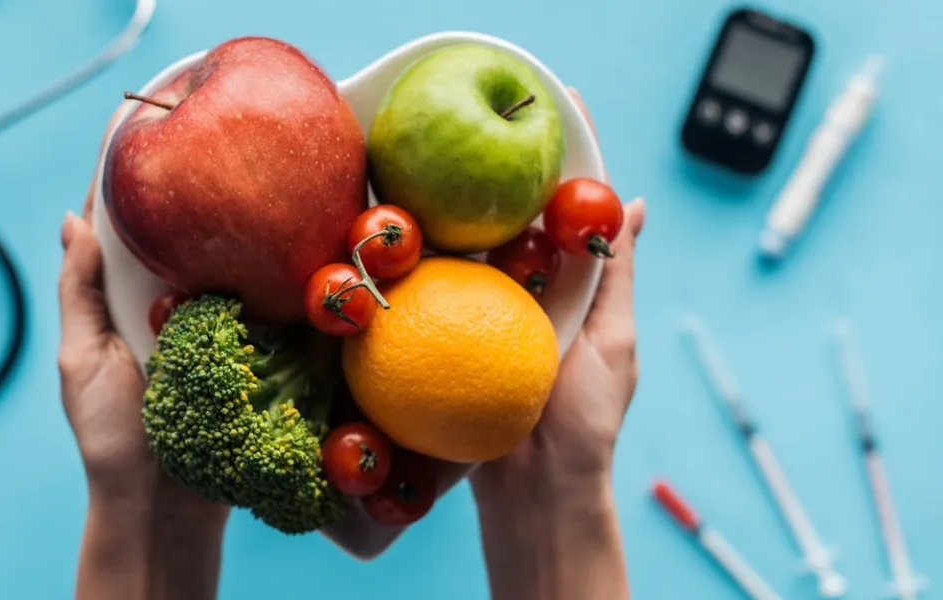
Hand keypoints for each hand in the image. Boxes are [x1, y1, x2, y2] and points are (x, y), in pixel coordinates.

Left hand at [58, 101, 227, 598]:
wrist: (165, 505)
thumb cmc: (112, 436)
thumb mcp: (82, 358)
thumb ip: (79, 292)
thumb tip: (70, 219)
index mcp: (122, 302)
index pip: (122, 230)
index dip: (125, 182)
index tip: (138, 127)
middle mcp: (170, 305)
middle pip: (180, 236)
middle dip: (192, 192)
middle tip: (209, 138)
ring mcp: (214, 326)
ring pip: (226, 262)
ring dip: (236, 229)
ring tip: (252, 177)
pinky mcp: (253, 349)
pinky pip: (264, 303)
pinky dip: (272, 275)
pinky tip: (286, 241)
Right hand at [468, 89, 643, 599]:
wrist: (534, 493)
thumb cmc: (587, 424)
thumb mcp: (612, 342)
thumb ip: (615, 275)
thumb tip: (635, 204)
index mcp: (572, 284)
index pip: (570, 208)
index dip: (567, 156)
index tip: (555, 103)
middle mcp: (527, 289)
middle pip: (514, 214)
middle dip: (499, 167)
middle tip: (484, 122)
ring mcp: (484, 311)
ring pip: (470, 244)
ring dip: (456, 203)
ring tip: (442, 157)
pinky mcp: (447, 335)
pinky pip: (434, 287)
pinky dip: (423, 256)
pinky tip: (408, 224)